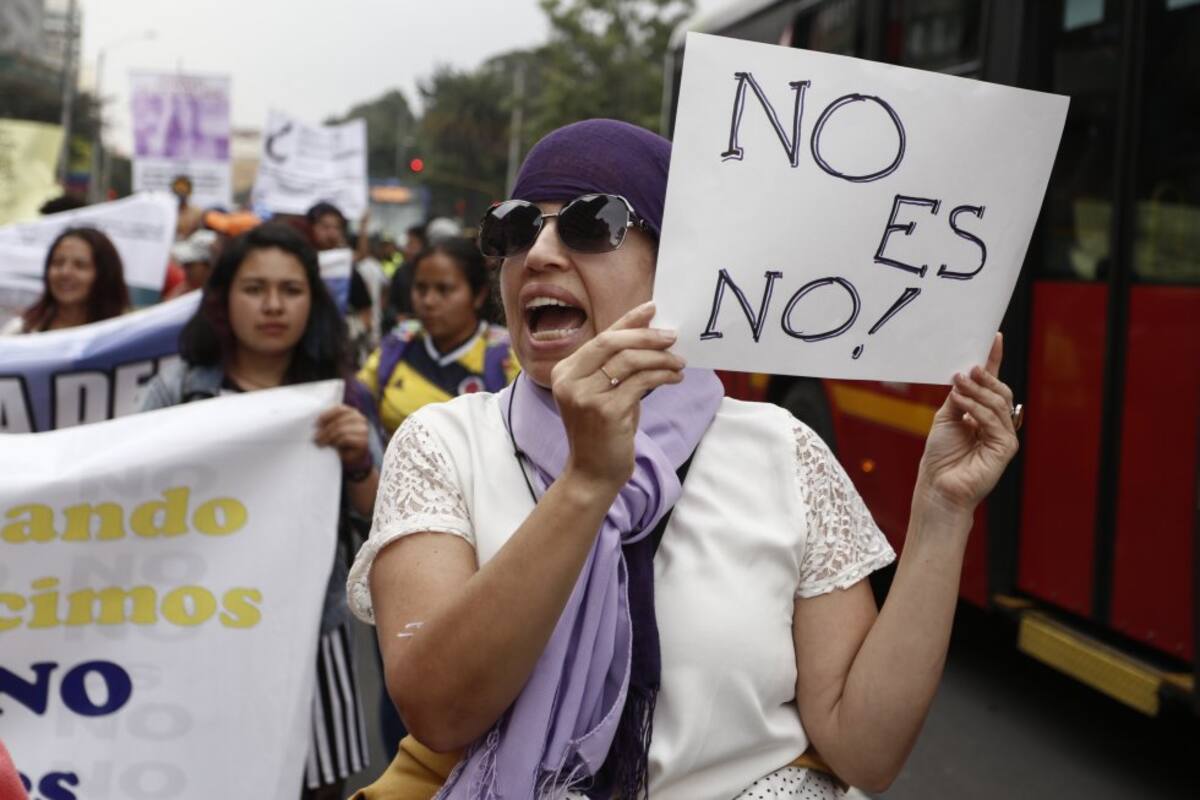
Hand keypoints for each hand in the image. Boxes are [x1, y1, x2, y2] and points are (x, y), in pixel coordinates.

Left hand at [314, 404, 372, 471]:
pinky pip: (346, 439)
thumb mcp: (334, 428)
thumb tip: (316, 424)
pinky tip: (331, 446)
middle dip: (325, 430)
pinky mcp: (363, 441)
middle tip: (316, 438)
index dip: (326, 415)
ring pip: (341, 430)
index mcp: (352, 412)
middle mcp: (360, 419)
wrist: (353, 456)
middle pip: (339, 421)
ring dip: (328, 437)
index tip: (316, 423)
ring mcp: (363, 430)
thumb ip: (329, 422)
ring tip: (320, 443)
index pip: (339, 409)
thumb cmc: (341, 440)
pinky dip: (336, 442)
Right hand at [550, 301, 684, 491]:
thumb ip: (615, 366)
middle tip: (672, 335)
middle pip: (613, 342)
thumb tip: (648, 333)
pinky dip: (662, 376)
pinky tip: (675, 378)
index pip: (601, 337)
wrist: (592, 473)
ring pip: (630, 361)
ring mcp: (585, 396)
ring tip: (679, 362)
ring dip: (660, 358)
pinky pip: (641, 383)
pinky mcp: (605, 411)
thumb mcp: (602, 393)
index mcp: (564, 371)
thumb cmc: (601, 432)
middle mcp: (569, 381)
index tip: (652, 307)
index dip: (628, 320)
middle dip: (647, 335)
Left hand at [916, 333, 1019, 517]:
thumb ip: (959, 397)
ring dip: (978, 390)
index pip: (992, 384)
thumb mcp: (946, 417)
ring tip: (958, 382)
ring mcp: (1004, 436)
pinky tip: (961, 402)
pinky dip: (977, 408)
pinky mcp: (1006, 448)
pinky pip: (995, 420)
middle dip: (986, 377)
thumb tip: (966, 375)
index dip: (994, 361)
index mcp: (983, 415)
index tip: (993, 338)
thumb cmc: (940, 455)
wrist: (938, 484)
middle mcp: (997, 424)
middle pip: (1001, 391)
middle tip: (967, 369)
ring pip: (999, 403)